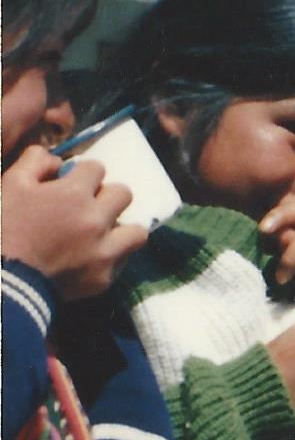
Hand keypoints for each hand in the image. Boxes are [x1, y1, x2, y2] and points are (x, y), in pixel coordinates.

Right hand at [0, 146, 145, 295]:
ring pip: (136, 231)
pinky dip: (112, 255)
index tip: (72, 182)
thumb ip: (35, 161)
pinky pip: (123, 260)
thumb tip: (58, 160)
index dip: (83, 173)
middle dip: (106, 195)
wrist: (4, 279)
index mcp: (74, 194)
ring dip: (122, 228)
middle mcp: (97, 221)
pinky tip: (93, 256)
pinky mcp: (105, 277)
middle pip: (123, 194)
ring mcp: (104, 251)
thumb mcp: (11, 183)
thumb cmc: (4, 227)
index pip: (97, 168)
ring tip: (103, 233)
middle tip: (89, 206)